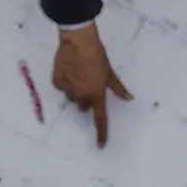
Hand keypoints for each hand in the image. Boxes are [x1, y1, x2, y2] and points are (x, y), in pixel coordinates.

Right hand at [52, 24, 132, 146]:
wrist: (78, 41)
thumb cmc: (97, 56)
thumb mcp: (110, 72)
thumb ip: (118, 88)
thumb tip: (129, 98)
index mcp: (96, 95)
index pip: (100, 119)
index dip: (101, 133)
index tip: (101, 145)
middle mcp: (82, 96)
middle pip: (83, 106)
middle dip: (86, 99)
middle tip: (89, 84)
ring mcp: (68, 90)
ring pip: (71, 97)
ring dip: (75, 91)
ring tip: (78, 74)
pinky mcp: (57, 82)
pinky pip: (61, 87)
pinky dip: (65, 82)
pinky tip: (68, 70)